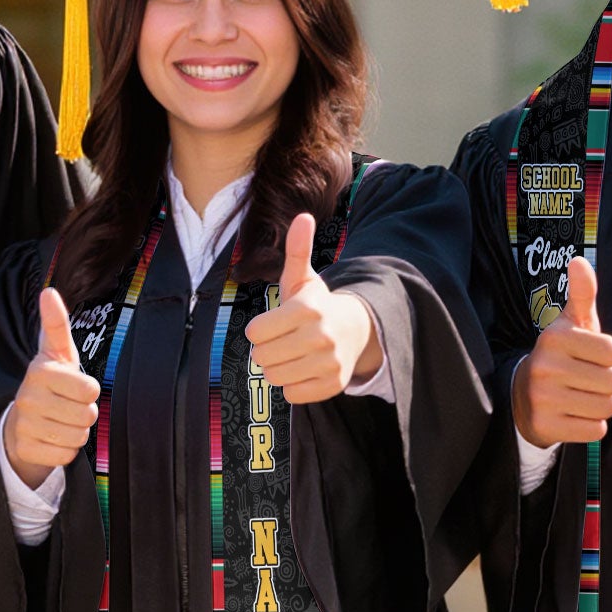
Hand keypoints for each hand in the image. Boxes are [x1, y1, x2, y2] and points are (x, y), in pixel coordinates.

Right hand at [2, 286, 99, 487]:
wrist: (21, 422)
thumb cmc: (50, 383)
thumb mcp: (56, 353)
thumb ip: (56, 324)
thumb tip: (49, 291)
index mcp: (40, 371)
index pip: (90, 389)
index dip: (89, 390)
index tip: (75, 386)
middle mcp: (28, 397)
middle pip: (87, 415)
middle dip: (84, 413)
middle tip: (68, 406)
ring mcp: (25, 425)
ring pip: (78, 436)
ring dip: (76, 432)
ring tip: (60, 421)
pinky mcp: (26, 449)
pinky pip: (66, 455)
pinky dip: (65, 450)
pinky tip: (52, 438)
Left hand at [242, 212, 379, 403]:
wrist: (355, 330)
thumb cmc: (317, 305)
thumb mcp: (303, 278)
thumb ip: (297, 250)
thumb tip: (302, 216)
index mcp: (308, 309)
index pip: (255, 332)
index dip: (258, 329)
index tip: (272, 324)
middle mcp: (321, 337)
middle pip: (262, 357)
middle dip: (266, 350)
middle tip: (281, 341)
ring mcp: (329, 363)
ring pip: (274, 377)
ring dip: (277, 368)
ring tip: (291, 354)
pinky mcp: (333, 385)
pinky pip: (292, 394)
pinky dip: (292, 385)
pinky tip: (303, 369)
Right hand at [512, 256, 611, 445]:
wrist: (521, 396)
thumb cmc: (560, 356)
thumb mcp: (569, 324)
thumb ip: (582, 294)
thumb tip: (579, 261)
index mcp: (555, 337)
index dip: (610, 358)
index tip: (590, 357)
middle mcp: (545, 366)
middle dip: (607, 384)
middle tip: (585, 381)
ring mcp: (543, 398)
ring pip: (607, 407)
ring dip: (601, 405)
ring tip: (580, 397)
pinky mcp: (545, 426)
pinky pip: (595, 430)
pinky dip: (590, 426)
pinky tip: (573, 415)